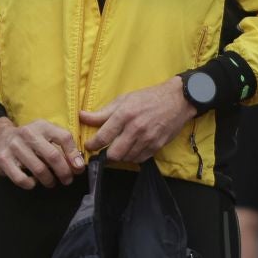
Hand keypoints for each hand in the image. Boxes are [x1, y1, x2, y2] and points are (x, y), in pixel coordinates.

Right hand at [0, 117, 81, 188]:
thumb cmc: (28, 140)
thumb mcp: (44, 134)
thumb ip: (61, 145)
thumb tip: (77, 165)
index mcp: (42, 126)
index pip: (64, 137)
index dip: (74, 154)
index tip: (78, 168)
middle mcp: (28, 134)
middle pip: (53, 156)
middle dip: (64, 172)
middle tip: (67, 180)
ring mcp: (14, 146)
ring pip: (39, 169)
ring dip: (49, 180)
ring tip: (51, 182)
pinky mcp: (3, 159)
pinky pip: (21, 178)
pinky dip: (31, 184)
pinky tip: (33, 182)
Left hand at [79, 78, 193, 164]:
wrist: (177, 100)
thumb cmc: (147, 98)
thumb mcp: (123, 100)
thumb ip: (102, 112)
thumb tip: (81, 116)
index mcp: (124, 114)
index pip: (103, 136)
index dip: (92, 144)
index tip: (89, 146)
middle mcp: (135, 128)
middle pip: (114, 154)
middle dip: (106, 155)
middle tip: (104, 150)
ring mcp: (147, 139)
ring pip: (127, 158)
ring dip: (120, 156)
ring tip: (119, 148)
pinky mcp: (157, 146)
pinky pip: (139, 159)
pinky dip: (133, 157)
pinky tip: (131, 149)